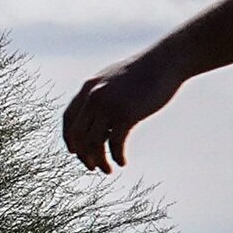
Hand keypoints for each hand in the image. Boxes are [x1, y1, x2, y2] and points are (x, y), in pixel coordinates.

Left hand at [62, 46, 186, 173]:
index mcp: (88, 88)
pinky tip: (122, 162)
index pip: (68, 119)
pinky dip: (116, 156)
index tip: (74, 152)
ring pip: (94, 143)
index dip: (69, 139)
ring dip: (99, 161)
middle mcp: (93, 97)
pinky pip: (115, 143)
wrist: (165, 62)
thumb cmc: (143, 72)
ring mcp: (108, 106)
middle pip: (78, 135)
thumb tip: (97, 122)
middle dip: (82, 155)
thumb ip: (100, 97)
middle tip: (91, 167)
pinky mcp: (126, 114)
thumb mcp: (114, 81)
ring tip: (107, 170)